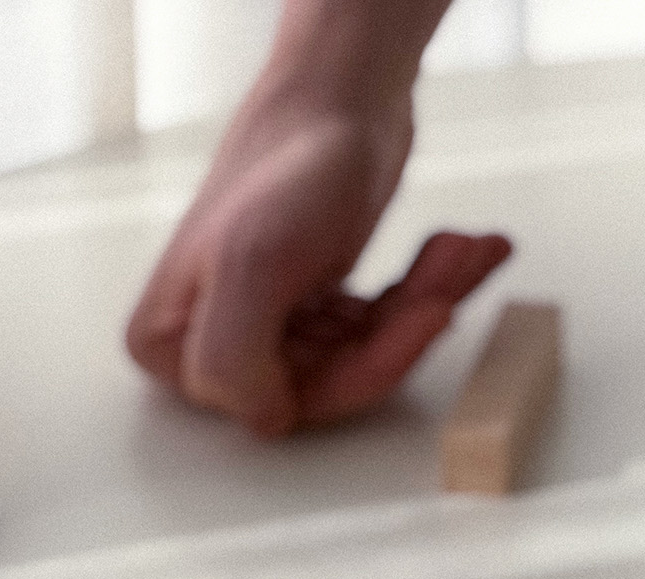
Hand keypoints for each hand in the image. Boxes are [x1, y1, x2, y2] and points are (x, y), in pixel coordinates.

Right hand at [126, 78, 509, 436]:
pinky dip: (432, 285)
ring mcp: (273, 324)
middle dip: (414, 321)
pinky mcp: (320, 305)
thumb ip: (233, 356)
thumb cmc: (292, 163)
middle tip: (457, 266)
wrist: (335, 92)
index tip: (432, 313)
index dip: (375, 362)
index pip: (294, 400)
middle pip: (344, 373)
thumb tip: (260, 420)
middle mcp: (217, 341)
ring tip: (469, 246)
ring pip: (375, 346)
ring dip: (432, 294)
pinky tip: (470, 250)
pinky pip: (386, 320)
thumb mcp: (250, 263)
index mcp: (173, 346)